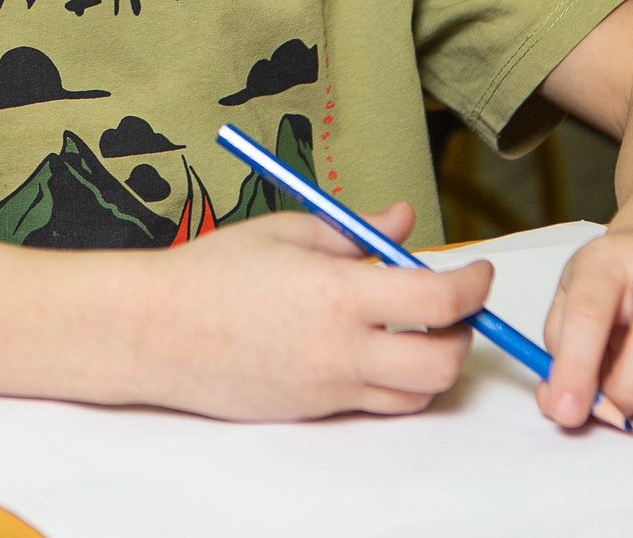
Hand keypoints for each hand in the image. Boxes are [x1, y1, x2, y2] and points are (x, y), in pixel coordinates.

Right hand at [142, 203, 489, 420]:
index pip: (438, 300)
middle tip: (453, 306)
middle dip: (464, 334)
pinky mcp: (313, 411)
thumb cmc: (214, 272)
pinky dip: (395, 383)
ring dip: (434, 364)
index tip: (477, 272)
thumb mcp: (288, 230)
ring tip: (417, 329)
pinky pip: (377, 406)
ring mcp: (328, 388)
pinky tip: (376, 351)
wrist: (155, 330)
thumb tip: (403, 220)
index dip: (473, 285)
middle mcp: (340, 350)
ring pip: (417, 394)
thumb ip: (355, 231)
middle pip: (442, 363)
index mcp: (338, 294)